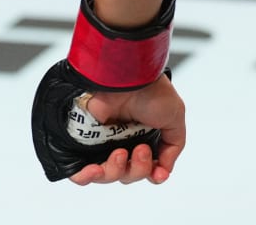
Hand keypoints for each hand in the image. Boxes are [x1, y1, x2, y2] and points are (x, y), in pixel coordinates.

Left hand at [65, 78, 185, 185]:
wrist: (129, 77)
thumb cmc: (153, 92)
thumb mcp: (175, 119)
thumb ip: (173, 147)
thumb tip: (163, 171)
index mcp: (143, 137)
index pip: (145, 168)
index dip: (152, 174)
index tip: (157, 173)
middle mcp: (122, 140)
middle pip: (127, 174)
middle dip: (137, 169)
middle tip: (140, 149)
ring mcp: (102, 141)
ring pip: (107, 175)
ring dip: (116, 171)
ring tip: (120, 153)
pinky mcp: (84, 142)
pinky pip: (80, 171)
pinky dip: (86, 177)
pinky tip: (95, 170)